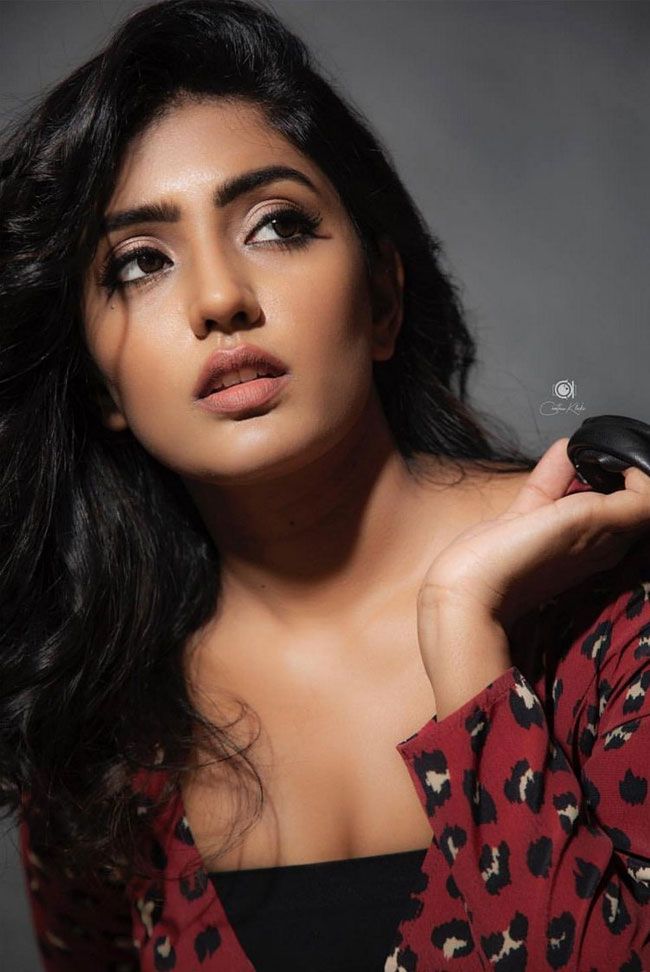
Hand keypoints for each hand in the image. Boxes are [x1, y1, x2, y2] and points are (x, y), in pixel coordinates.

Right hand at [418, 436, 649, 631]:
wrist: (468, 590)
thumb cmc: (528, 563)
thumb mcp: (590, 523)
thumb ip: (631, 503)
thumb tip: (646, 480)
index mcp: (612, 541)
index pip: (642, 501)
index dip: (637, 473)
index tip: (619, 456)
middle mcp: (589, 537)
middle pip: (613, 493)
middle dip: (611, 467)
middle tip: (600, 448)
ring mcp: (555, 529)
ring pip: (579, 488)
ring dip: (583, 464)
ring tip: (582, 445)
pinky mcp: (524, 522)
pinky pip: (547, 490)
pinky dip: (555, 469)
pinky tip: (558, 452)